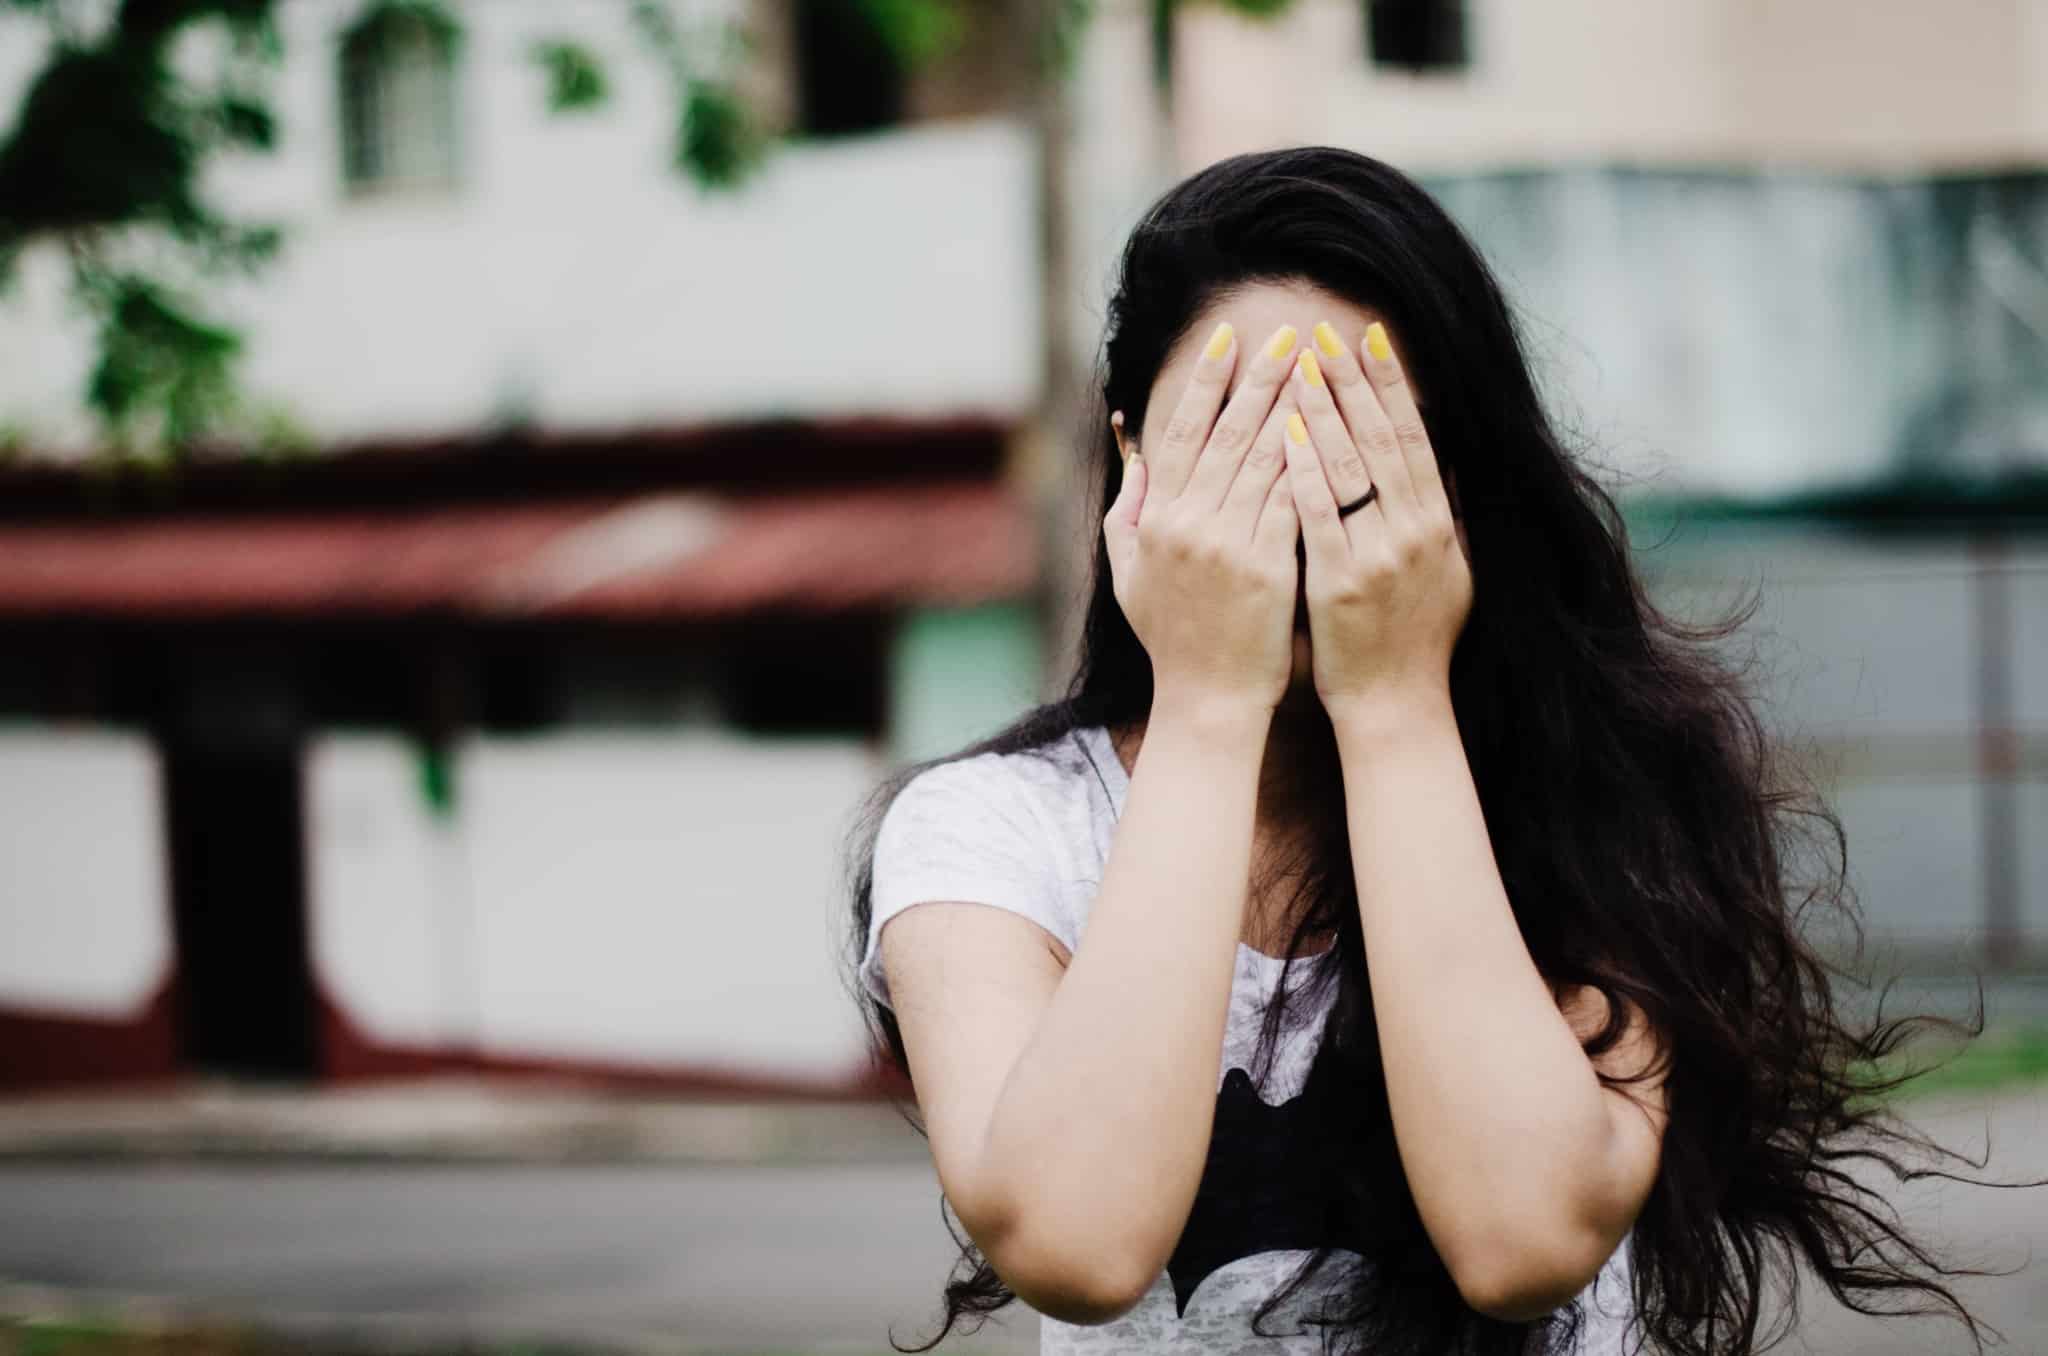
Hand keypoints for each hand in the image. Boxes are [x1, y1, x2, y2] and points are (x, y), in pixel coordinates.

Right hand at [1104, 321, 1303, 715]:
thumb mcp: (1130, 574)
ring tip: (1317, 365)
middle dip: (1260, 377)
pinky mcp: (1269, 568)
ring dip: (1294, 405)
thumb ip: (1129, 513)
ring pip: (1266, 457)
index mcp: (1158, 520)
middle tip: (1288, 332)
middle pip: (1229, 433)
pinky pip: (1294, 500)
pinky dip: (1312, 460)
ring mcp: (1230, 545)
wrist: (1207, 701)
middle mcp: (1190, 525)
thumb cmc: (1171, 639)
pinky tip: (1334, 427)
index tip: (1228, 339)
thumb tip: (1134, 458)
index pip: (1183, 433)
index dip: (1206, 382)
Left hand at [1281, 321, 1472, 721]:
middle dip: (1351, 381)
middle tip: (1324, 333)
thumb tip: (1444, 456)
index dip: (1391, 384)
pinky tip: (1285, 433)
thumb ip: (1444, 512)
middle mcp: (1415, 532)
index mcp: (1438, 524)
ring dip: (1323, 411)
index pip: (1413, 436)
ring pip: (1350, 467)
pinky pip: (1318, 515)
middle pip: (1381, 440)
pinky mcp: (1341, 582)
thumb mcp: (1451, 571)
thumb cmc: (1417, 639)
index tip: (1370, 337)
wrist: (1397, 704)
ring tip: (1297, 365)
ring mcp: (1379, 556)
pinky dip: (1303, 470)